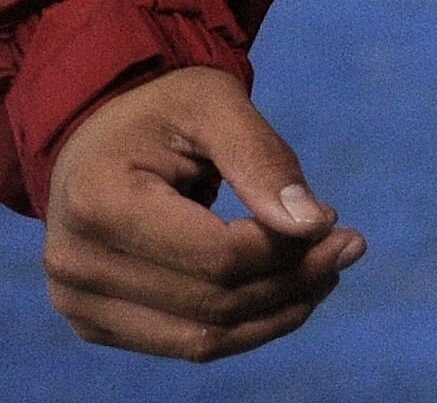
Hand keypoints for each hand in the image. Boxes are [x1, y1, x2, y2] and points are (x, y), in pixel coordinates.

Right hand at [43, 67, 362, 361]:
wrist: (99, 138)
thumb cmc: (164, 111)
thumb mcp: (217, 105)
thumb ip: (264, 161)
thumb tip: (316, 225)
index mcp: (98, 201)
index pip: (215, 255)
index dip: (285, 247)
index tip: (335, 220)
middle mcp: (76, 263)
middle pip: (213, 300)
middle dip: (294, 280)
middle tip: (349, 247)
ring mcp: (78, 302)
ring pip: (202, 337)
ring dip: (278, 313)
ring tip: (328, 273)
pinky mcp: (95, 323)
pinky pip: (185, 343)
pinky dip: (246, 327)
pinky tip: (289, 295)